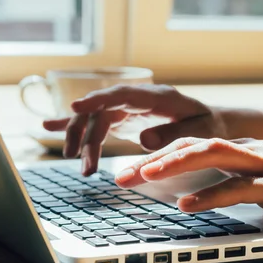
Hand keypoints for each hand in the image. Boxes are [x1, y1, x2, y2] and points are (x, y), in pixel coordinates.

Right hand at [43, 84, 228, 174]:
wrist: (214, 122)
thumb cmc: (211, 126)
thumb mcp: (201, 131)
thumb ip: (173, 135)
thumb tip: (142, 140)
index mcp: (158, 96)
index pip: (122, 94)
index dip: (98, 99)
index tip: (76, 107)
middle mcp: (139, 98)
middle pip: (102, 110)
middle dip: (88, 135)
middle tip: (84, 165)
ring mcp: (130, 106)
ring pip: (96, 118)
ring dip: (84, 140)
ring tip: (82, 168)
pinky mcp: (125, 116)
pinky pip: (97, 119)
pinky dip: (76, 124)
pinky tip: (49, 126)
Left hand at [114, 138, 262, 218]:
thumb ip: (248, 179)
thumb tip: (217, 191)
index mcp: (250, 148)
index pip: (197, 145)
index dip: (163, 154)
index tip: (135, 169)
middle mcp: (254, 151)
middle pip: (196, 145)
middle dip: (155, 159)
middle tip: (122, 176)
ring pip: (212, 156)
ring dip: (174, 166)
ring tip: (143, 177)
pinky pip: (240, 189)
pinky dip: (211, 196)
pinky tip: (188, 206)